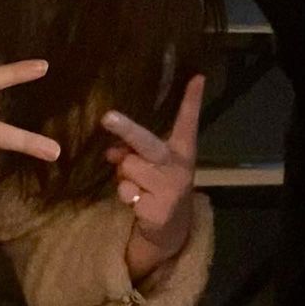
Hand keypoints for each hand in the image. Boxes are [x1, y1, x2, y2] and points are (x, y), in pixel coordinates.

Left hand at [101, 74, 204, 259]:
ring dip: (124, 176)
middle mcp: (179, 167)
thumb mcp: (152, 165)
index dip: (192, 100)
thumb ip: (134, 151)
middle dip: (126, 129)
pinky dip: (126, 195)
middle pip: (148, 143)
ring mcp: (170, 189)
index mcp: (181, 151)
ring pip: (128, 168)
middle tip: (107, 117)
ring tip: (138, 185)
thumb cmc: (159, 185)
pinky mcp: (158, 209)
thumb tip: (111, 152)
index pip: (188, 122)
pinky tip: (140, 203)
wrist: (170, 228)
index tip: (197, 77)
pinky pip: (126, 191)